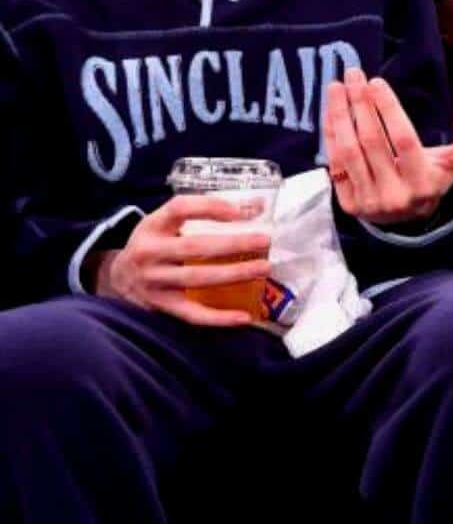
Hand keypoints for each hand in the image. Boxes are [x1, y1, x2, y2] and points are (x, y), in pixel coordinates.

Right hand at [92, 195, 272, 326]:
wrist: (117, 278)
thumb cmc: (154, 245)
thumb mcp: (165, 224)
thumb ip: (202, 214)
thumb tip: (257, 206)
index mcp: (152, 226)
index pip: (180, 208)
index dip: (211, 207)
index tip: (241, 211)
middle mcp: (149, 252)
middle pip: (194, 246)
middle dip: (232, 243)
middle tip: (264, 241)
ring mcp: (153, 281)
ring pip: (197, 278)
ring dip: (233, 273)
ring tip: (263, 267)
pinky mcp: (161, 305)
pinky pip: (192, 313)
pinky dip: (219, 317)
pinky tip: (244, 316)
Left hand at [323, 69, 452, 224]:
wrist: (405, 219)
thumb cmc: (431, 179)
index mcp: (424, 184)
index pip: (403, 140)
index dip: (388, 110)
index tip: (376, 82)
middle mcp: (395, 196)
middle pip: (372, 142)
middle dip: (360, 104)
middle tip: (354, 74)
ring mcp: (369, 202)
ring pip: (348, 150)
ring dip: (339, 115)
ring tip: (337, 86)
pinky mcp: (348, 204)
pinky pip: (333, 163)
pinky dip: (330, 133)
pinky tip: (331, 109)